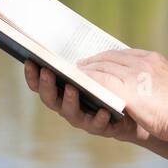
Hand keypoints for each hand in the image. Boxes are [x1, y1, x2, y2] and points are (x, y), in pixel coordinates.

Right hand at [23, 60, 148, 143]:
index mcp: (63, 91)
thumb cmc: (111, 85)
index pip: (42, 83)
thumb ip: (83, 62)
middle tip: (47, 71)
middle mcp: (69, 106)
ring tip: (72, 88)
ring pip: (71, 113)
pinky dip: (99, 118)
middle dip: (47, 85)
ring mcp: (84, 119)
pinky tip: (104, 110)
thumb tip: (69, 38)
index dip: (33, 74)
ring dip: (69, 100)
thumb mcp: (96, 70)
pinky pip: (98, 125)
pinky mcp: (103, 128)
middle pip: (50, 99)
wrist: (137, 110)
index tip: (29, 60)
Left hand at [75, 48, 167, 143]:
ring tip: (76, 73)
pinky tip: (80, 83)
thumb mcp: (165, 85)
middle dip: (94, 60)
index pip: (124, 54)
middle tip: (80, 64)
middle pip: (111, 57)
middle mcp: (143, 62)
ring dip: (88, 69)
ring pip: (103, 67)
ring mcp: (135, 74)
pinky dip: (89, 80)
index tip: (96, 60)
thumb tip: (135, 86)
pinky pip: (102, 80)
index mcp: (153, 59)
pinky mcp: (128, 90)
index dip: (107, 56)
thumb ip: (150, 80)